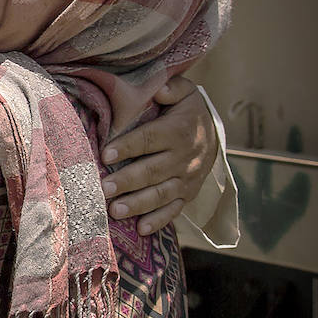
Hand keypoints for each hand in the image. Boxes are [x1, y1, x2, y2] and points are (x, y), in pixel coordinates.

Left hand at [101, 76, 216, 235]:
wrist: (213, 133)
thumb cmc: (186, 110)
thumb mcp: (184, 92)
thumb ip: (171, 88)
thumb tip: (159, 89)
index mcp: (178, 131)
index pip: (149, 139)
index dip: (128, 147)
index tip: (106, 153)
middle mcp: (184, 158)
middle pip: (152, 171)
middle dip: (128, 181)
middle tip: (105, 188)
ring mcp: (186, 179)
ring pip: (161, 194)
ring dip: (138, 204)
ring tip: (115, 211)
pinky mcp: (187, 194)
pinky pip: (174, 210)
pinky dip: (159, 220)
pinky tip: (141, 229)